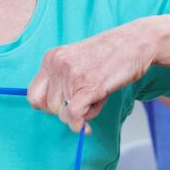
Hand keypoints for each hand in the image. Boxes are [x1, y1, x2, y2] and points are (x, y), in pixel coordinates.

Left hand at [29, 21, 157, 132]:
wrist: (136, 42)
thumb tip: (61, 114)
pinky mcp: (89, 85)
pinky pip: (73, 115)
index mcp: (52, 58)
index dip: (47, 107)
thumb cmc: (111, 54)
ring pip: (62, 113)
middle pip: (48, 107)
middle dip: (65, 112)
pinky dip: (79, 125)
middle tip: (84, 103)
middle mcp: (58, 65)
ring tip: (95, 99)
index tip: (63, 108)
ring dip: (80, 115)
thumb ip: (64, 82)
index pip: (33, 95)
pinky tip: (86, 128)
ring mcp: (73, 74)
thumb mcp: (78, 62)